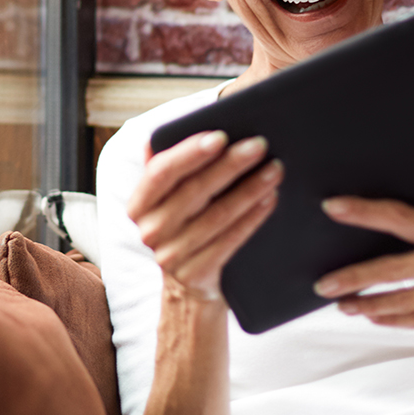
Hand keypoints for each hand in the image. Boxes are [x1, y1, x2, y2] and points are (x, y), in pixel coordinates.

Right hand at [127, 131, 282, 300]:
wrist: (188, 287)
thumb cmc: (183, 227)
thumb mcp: (167, 200)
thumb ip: (167, 167)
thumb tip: (175, 126)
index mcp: (138, 205)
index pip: (161, 171)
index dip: (190, 152)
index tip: (221, 135)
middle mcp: (149, 230)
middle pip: (194, 191)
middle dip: (230, 164)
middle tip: (259, 144)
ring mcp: (170, 256)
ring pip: (217, 215)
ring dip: (250, 189)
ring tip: (275, 169)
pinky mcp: (196, 274)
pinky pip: (231, 240)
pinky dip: (253, 217)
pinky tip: (270, 199)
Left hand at [314, 197, 413, 351]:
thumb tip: (373, 247)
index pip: (400, 217)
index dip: (364, 211)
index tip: (332, 207)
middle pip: (390, 268)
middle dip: (352, 278)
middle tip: (323, 285)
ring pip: (398, 300)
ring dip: (365, 305)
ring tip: (342, 304)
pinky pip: (413, 321)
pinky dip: (389, 320)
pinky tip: (372, 317)